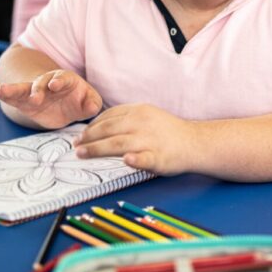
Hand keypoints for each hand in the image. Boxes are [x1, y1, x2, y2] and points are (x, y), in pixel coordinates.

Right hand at [0, 70, 101, 128]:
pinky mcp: (23, 101)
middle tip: (35, 98)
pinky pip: (11, 95)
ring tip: (1, 89)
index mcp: (65, 81)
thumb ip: (92, 104)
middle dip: (38, 89)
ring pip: (22, 88)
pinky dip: (1, 91)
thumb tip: (93, 108)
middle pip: (41, 83)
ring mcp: (33, 91)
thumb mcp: (88, 102)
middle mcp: (47, 83)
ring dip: (13, 89)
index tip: (55, 85)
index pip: (63, 79)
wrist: (62, 105)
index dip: (59, 81)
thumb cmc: (78, 101)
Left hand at [74, 103, 196, 174]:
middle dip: (89, 138)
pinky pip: (144, 158)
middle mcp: (142, 123)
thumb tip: (99, 127)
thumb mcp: (148, 115)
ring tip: (82, 154)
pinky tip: (126, 160)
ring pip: (118, 144)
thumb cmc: (169, 131)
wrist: (195, 142)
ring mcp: (150, 140)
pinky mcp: (158, 157)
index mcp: (139, 111)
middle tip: (76, 146)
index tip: (82, 135)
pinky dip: (135, 159)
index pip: (109, 116)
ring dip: (97, 149)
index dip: (92, 126)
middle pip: (108, 130)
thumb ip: (126, 119)